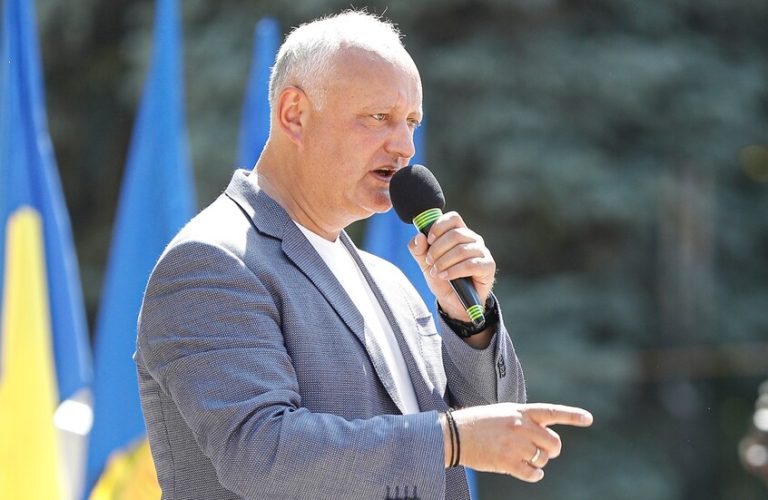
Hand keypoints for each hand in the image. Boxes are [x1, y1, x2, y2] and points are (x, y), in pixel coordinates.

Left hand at [408, 211, 495, 321]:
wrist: (453, 301)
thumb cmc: (442, 277)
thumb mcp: (425, 263)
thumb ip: (418, 249)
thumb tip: (419, 236)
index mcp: (459, 233)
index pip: (453, 218)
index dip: (439, 226)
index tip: (428, 240)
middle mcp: (473, 239)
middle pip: (455, 234)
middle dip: (437, 249)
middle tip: (429, 262)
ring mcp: (482, 252)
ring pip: (462, 250)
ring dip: (444, 262)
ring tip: (436, 272)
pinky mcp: (488, 266)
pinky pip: (470, 264)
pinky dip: (454, 271)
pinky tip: (445, 276)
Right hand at [441, 403, 593, 481]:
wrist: (454, 434)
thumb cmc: (478, 423)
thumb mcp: (503, 413)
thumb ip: (523, 421)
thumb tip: (542, 437)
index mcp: (520, 411)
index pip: (551, 412)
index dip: (572, 416)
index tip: (589, 419)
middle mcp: (520, 426)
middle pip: (553, 443)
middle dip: (552, 450)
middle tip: (544, 452)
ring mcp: (515, 444)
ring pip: (543, 459)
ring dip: (538, 462)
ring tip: (523, 458)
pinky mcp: (507, 462)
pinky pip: (533, 473)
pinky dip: (534, 475)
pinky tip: (529, 471)